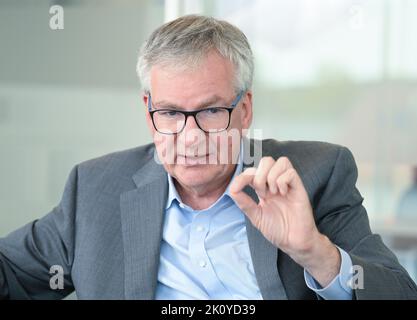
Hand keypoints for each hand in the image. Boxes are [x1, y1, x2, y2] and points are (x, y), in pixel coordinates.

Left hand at [230, 156, 339, 285]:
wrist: (293, 242)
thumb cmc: (277, 229)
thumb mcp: (255, 216)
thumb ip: (243, 202)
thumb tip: (231, 189)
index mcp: (264, 189)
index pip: (253, 171)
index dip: (242, 176)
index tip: (237, 188)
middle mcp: (276, 184)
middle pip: (267, 160)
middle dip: (259, 175)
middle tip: (261, 193)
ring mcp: (288, 185)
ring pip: (281, 161)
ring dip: (271, 176)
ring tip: (273, 193)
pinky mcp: (299, 189)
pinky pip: (290, 172)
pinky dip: (282, 181)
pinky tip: (282, 193)